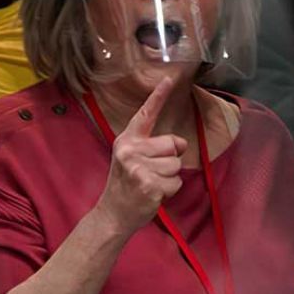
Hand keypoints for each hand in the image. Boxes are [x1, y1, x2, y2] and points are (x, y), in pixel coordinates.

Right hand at [94, 77, 188, 234]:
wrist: (113, 214)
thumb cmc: (126, 186)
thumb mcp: (131, 159)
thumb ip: (152, 147)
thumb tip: (180, 144)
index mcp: (127, 140)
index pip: (145, 114)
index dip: (158, 96)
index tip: (169, 79)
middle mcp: (130, 150)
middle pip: (173, 144)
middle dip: (170, 160)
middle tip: (152, 173)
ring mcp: (138, 167)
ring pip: (177, 165)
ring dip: (170, 178)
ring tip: (151, 184)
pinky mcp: (148, 184)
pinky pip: (176, 182)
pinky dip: (170, 191)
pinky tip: (153, 195)